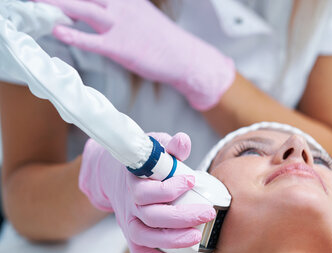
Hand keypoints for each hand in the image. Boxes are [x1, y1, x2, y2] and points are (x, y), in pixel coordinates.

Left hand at [33, 0, 234, 110]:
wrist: (185, 58)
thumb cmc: (163, 40)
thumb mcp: (143, 14)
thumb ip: (122, 8)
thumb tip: (105, 8)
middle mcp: (122, 6)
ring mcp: (121, 26)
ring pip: (83, 8)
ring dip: (58, 4)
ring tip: (36, 2)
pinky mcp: (121, 47)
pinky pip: (92, 40)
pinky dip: (73, 35)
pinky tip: (57, 30)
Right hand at [78, 132, 215, 252]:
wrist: (116, 175)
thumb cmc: (145, 162)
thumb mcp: (156, 148)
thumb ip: (171, 146)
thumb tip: (183, 141)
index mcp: (133, 182)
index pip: (147, 190)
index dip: (169, 188)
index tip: (191, 180)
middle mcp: (129, 205)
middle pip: (151, 217)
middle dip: (180, 217)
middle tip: (207, 213)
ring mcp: (129, 222)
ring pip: (146, 237)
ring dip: (172, 241)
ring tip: (197, 237)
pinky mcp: (132, 235)